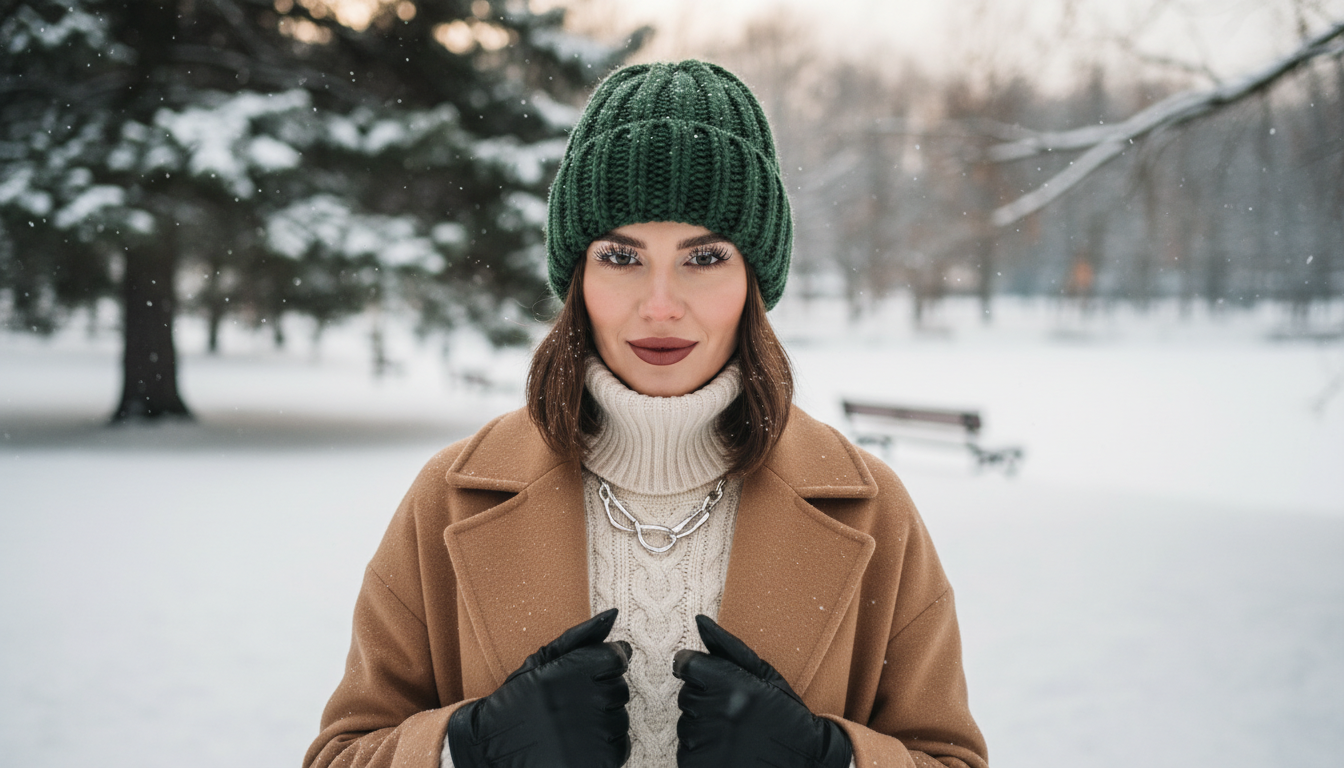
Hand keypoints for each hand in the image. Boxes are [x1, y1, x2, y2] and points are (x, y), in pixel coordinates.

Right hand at [447, 608, 631, 767]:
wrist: (493, 746)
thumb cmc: (518, 700)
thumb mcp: (542, 660)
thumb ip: (580, 637)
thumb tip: (613, 614)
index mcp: (572, 671)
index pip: (616, 658)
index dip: (602, 665)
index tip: (584, 675)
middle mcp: (586, 701)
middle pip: (620, 688)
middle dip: (600, 693)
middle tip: (570, 703)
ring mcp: (594, 735)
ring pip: (620, 718)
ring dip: (603, 720)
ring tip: (572, 724)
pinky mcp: (598, 762)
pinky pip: (620, 746)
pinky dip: (605, 745)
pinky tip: (579, 742)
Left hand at [672, 614, 851, 767]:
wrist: (805, 764)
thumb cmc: (786, 716)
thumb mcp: (766, 676)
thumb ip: (729, 647)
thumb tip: (700, 621)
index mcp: (732, 686)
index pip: (685, 665)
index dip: (696, 670)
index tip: (710, 679)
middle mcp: (718, 715)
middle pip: (686, 695)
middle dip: (705, 700)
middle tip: (733, 711)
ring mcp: (707, 745)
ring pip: (685, 724)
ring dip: (703, 727)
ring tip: (733, 733)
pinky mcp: (700, 767)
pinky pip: (687, 750)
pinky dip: (701, 750)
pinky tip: (727, 750)